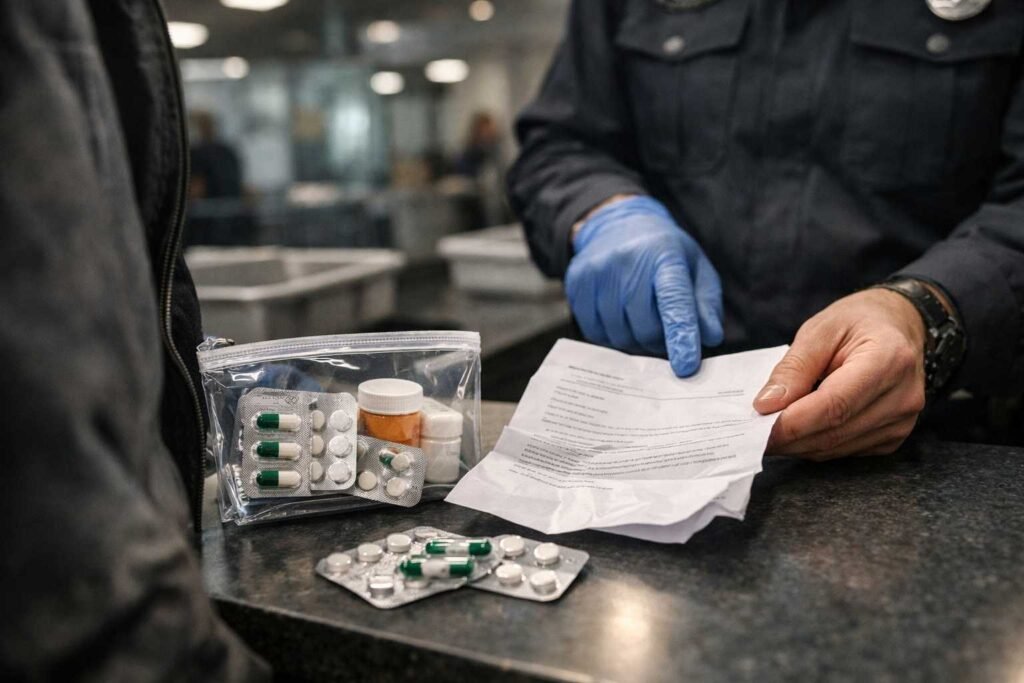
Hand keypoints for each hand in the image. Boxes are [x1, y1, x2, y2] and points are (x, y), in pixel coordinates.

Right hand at [566, 196, 723, 375]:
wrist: (616, 225)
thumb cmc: (663, 254)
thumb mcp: (695, 269)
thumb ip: (706, 304)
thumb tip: (710, 338)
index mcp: (664, 255)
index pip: (674, 302)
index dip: (681, 336)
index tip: (686, 367)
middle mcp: (626, 261)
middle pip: (645, 328)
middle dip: (659, 341)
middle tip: (664, 333)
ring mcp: (597, 272)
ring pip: (619, 335)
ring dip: (635, 342)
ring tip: (641, 323)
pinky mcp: (576, 284)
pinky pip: (596, 333)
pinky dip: (612, 336)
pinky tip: (620, 319)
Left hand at [753, 289, 927, 459]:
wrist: (898, 327)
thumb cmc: (857, 322)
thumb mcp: (819, 330)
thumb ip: (793, 368)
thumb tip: (766, 405)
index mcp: (889, 360)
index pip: (835, 405)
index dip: (792, 422)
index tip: (756, 424)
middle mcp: (903, 397)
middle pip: (834, 432)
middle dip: (788, 436)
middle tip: (752, 431)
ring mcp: (902, 421)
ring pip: (836, 447)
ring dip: (798, 444)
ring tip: (769, 429)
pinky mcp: (893, 437)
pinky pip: (845, 451)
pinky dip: (815, 444)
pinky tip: (799, 429)